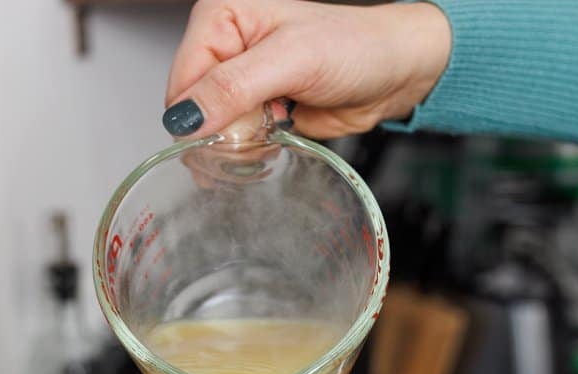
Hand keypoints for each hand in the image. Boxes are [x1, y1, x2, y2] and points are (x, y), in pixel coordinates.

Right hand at [163, 0, 452, 140]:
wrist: (395, 72)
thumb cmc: (356, 47)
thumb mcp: (292, 59)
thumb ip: (234, 86)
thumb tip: (185, 116)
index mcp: (221, 17)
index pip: (182, 79)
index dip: (198, 114)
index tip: (229, 135)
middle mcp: (226, 48)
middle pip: (192, 110)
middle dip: (219, 132)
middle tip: (255, 135)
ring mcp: (240, 82)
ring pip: (211, 131)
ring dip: (236, 145)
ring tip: (272, 131)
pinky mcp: (256, 110)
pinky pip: (234, 143)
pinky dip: (250, 151)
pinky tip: (275, 138)